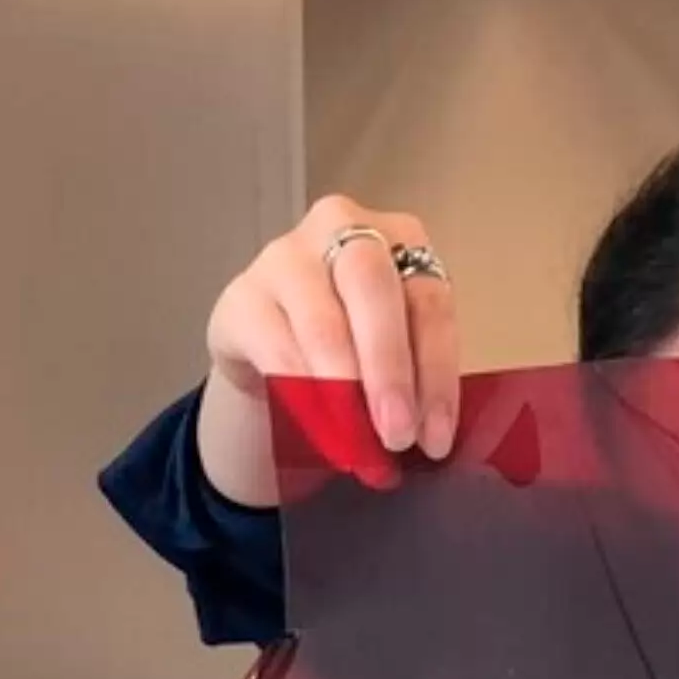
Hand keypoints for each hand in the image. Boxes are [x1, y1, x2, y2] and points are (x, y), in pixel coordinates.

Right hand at [199, 194, 459, 506]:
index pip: (429, 299)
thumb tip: (431, 439)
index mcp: (398, 238)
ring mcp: (285, 258)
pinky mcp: (241, 298)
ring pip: (321, 322)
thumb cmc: (353, 352)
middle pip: (371, 286)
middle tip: (397, 437)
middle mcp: (341, 228)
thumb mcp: (397, 355)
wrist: (274, 358)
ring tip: (358, 449)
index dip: (437, 374)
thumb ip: (418, 379)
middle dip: (389, 369)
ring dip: (344, 394)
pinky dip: (303, 397)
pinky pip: (275, 349)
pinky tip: (320, 434)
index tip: (437, 440)